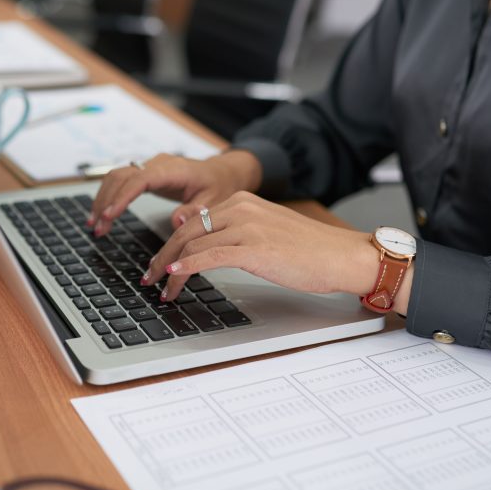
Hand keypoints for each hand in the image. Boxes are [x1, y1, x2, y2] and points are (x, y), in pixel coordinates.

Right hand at [88, 150, 261, 235]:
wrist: (221, 172)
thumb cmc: (218, 186)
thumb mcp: (214, 201)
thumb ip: (195, 211)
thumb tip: (176, 220)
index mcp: (173, 169)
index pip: (140, 179)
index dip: (122, 197)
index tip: (109, 216)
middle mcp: (157, 164)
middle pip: (121, 176)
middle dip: (106, 203)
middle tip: (98, 229)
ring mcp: (149, 166)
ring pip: (116, 177)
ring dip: (102, 200)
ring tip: (95, 226)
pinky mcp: (145, 173)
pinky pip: (120, 181)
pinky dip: (108, 197)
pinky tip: (102, 215)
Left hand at [140, 191, 394, 306]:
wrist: (341, 256)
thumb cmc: (309, 250)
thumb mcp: (265, 231)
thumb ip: (234, 232)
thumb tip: (203, 244)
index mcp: (241, 201)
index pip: (193, 221)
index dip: (169, 244)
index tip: (159, 264)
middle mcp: (240, 208)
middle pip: (185, 231)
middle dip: (161, 257)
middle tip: (149, 277)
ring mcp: (246, 227)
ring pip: (192, 245)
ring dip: (170, 270)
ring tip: (160, 288)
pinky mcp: (254, 249)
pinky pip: (209, 257)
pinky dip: (186, 268)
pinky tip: (174, 278)